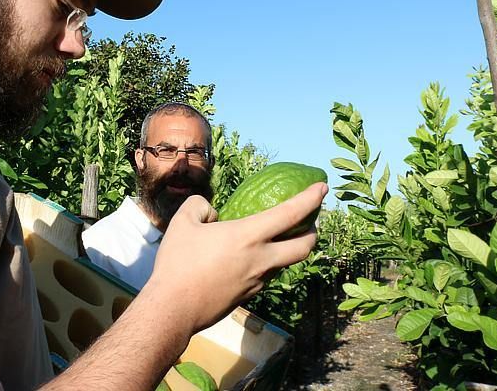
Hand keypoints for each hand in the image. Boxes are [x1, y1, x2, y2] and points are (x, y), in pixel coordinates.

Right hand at [142, 182, 326, 333]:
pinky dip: (269, 263)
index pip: (290, 214)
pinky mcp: (249, 296)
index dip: (310, 199)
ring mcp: (258, 281)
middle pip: (304, 247)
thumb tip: (212, 213)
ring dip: (291, 249)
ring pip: (287, 264)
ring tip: (279, 239)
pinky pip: (267, 275)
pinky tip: (251, 259)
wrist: (174, 308)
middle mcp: (261, 260)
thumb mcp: (182, 222)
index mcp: (248, 236)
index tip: (322, 188)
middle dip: (314, 232)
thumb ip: (200, 206)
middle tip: (311, 221)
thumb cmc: (177, 263)